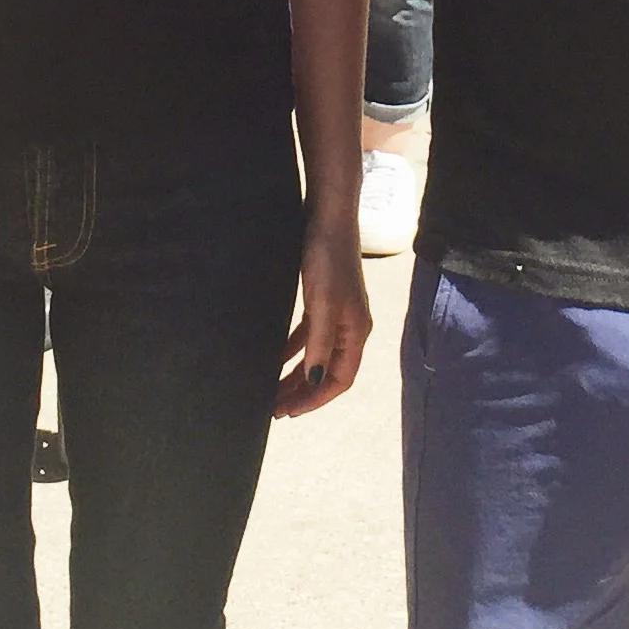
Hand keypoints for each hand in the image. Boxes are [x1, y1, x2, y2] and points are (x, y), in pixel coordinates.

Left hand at [276, 208, 369, 417]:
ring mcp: (337, 312)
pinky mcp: (324, 299)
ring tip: (272, 389)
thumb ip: (319, 346)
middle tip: (274, 407)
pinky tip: (276, 355)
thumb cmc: (327, 258)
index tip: (288, 413)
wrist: (328, 215)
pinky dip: (293, 350)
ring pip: (316, 355)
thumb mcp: (322, 305)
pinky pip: (309, 336)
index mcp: (355, 332)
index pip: (339, 380)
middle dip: (302, 391)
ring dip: (296, 374)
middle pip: (328, 371)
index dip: (315, 400)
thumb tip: (314, 383)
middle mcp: (350, 326)